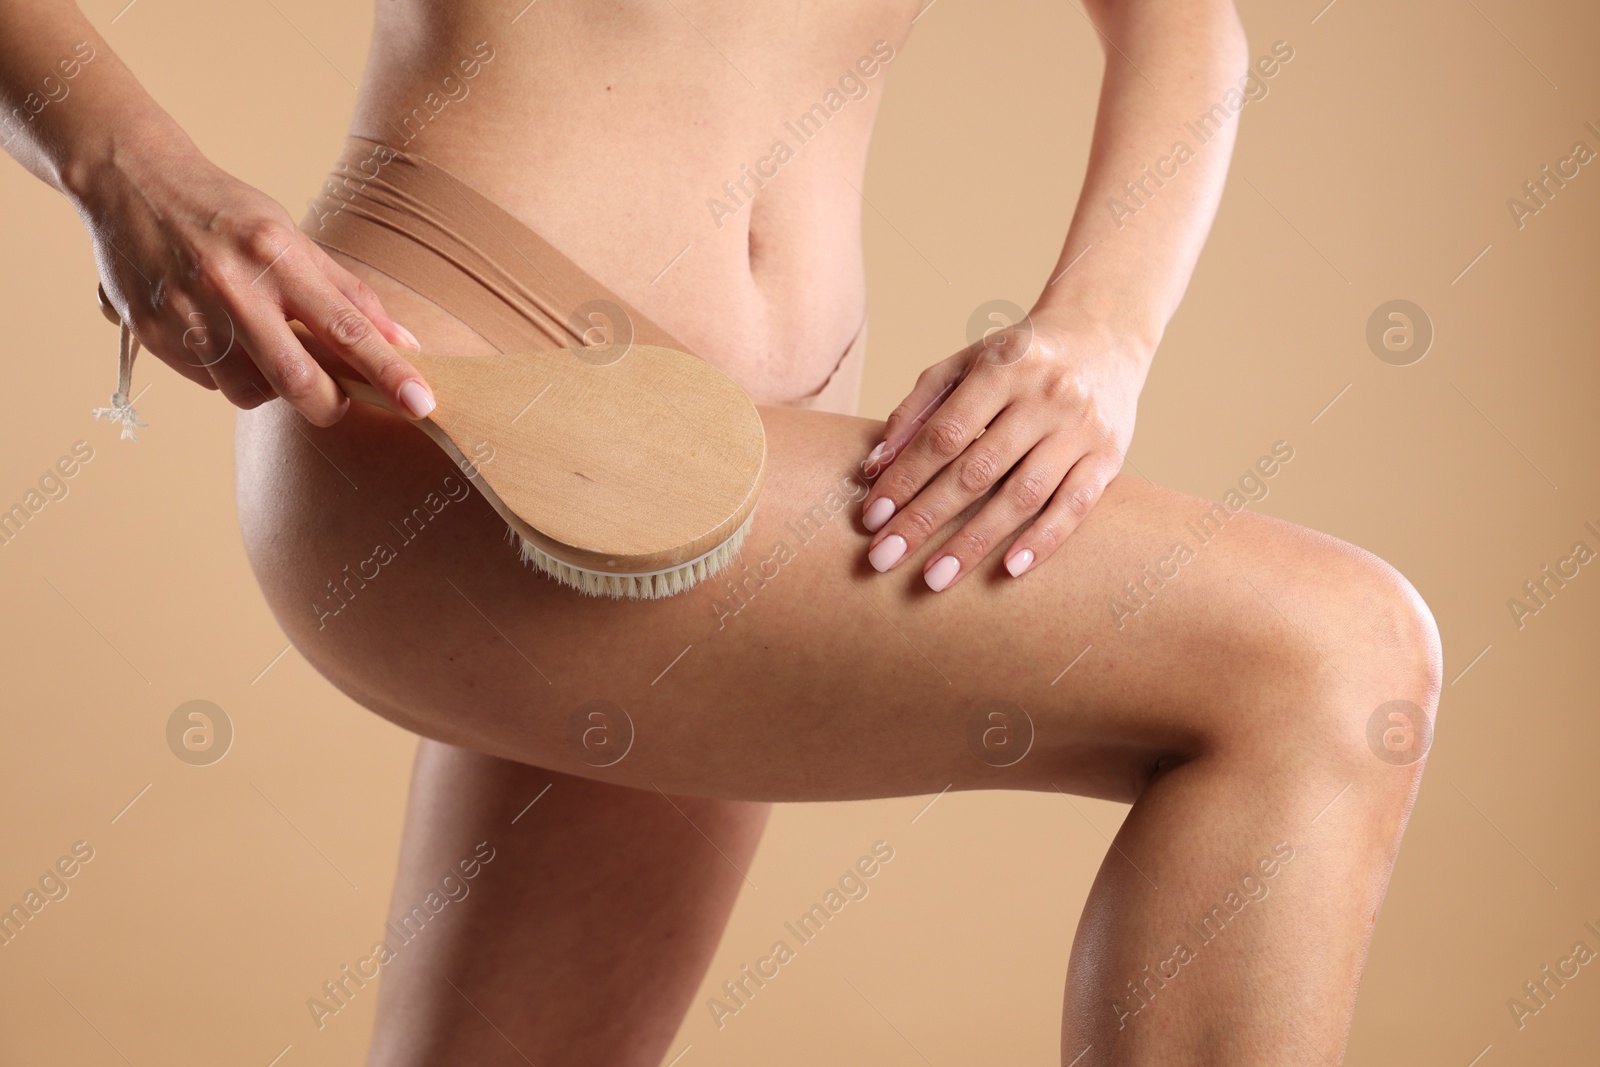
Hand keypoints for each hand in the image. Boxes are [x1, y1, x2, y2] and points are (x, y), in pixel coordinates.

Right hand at [75, 130, 430, 424]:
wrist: (130, 181)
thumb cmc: (226, 211)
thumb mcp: (292, 236)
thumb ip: (347, 293)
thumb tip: (403, 342)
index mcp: (276, 255)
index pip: (347, 328)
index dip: (388, 372)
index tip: (423, 404)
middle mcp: (233, 289)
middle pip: (300, 381)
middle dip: (332, 405)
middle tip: (340, 400)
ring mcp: (190, 316)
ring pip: (255, 393)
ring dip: (274, 386)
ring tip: (265, 344)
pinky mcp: (157, 337)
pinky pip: (213, 384)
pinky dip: (232, 373)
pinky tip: (223, 334)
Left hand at [859, 314, 1145, 590]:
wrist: (1105, 335)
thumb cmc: (1018, 359)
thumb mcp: (964, 365)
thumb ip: (917, 410)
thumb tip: (873, 468)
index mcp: (1002, 368)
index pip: (944, 435)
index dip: (905, 479)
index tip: (871, 519)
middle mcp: (1045, 396)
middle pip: (977, 470)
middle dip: (925, 518)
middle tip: (884, 559)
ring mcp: (1081, 427)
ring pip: (1023, 494)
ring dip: (976, 541)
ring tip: (935, 577)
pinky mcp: (1110, 455)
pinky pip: (1075, 505)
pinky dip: (1043, 540)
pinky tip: (1009, 569)